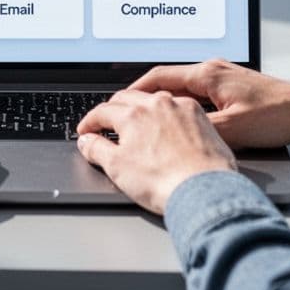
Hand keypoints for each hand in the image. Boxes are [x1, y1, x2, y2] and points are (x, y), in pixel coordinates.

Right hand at [75, 89, 236, 213]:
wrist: (204, 191)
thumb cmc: (164, 182)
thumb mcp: (117, 168)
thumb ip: (97, 150)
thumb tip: (87, 142)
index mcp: (132, 115)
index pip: (102, 111)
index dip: (90, 122)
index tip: (86, 131)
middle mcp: (156, 104)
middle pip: (126, 98)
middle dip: (112, 109)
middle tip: (105, 123)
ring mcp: (180, 108)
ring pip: (153, 98)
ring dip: (139, 106)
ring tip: (135, 120)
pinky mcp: (200, 117)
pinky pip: (177, 105)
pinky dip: (165, 111)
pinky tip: (165, 124)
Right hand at [130, 59, 289, 149]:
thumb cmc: (278, 117)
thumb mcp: (231, 130)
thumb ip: (196, 130)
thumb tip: (168, 135)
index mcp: (208, 74)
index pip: (158, 77)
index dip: (133, 91)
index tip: (117, 102)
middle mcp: (214, 70)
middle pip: (167, 80)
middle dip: (144, 96)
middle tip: (126, 112)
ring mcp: (224, 77)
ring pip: (183, 87)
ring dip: (164, 101)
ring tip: (148, 119)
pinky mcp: (233, 88)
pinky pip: (199, 94)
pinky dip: (183, 106)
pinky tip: (182, 122)